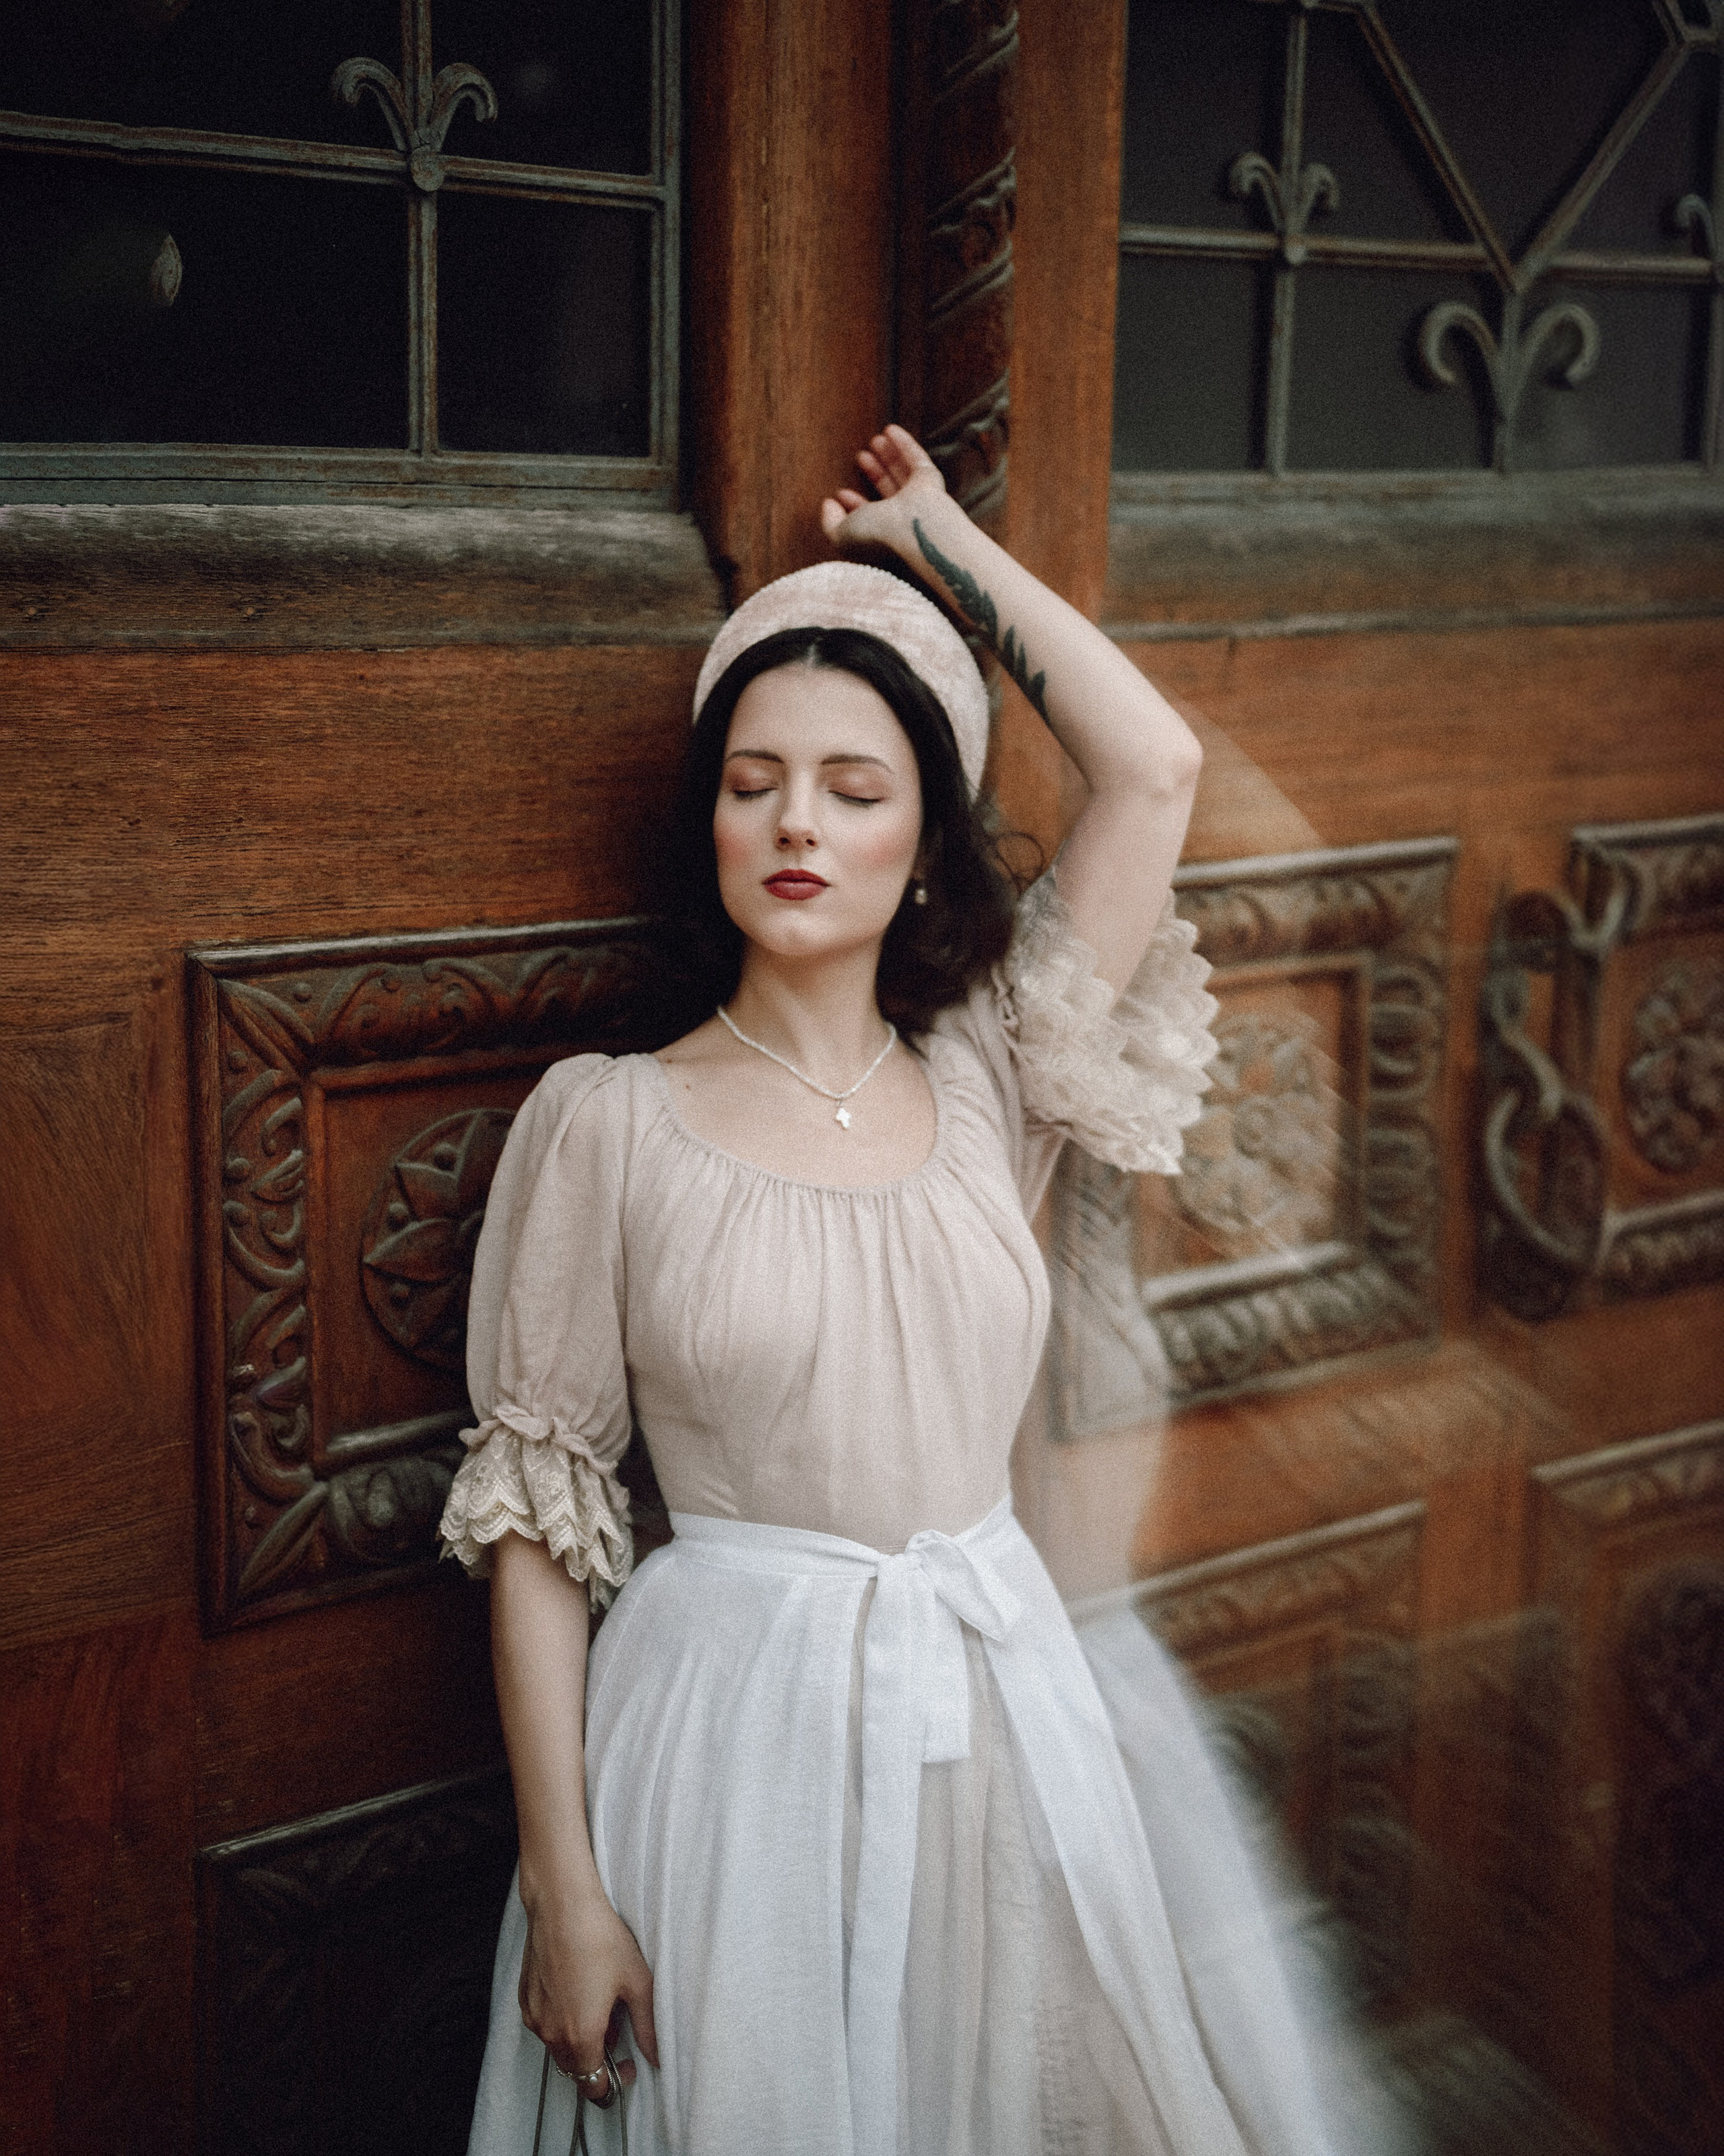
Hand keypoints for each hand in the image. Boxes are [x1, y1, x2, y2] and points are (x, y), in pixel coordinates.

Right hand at [518, 1884, 658, 2093]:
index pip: (592, 2085)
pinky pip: (544, 2025)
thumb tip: (656, 2056)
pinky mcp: (525, 1998)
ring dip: (578, 2041)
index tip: (627, 2066)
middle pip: (574, 2069)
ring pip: (557, 2047)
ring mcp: (534, 2016)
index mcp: (581, 2035)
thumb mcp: (637, 1982)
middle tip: (618, 2033)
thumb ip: (648, 2026)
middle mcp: (552, 2032)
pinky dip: (560, 2021)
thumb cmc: (600, 1938)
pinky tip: (578, 1993)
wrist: (562, 1904)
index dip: (612, 2083)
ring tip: (600, 2007)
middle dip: (597, 2061)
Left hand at [819, 423, 954, 555]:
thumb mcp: (842, 534)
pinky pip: (917, 457)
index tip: (840, 493)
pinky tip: (891, 429)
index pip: (870, 516)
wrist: (910, 528)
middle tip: (861, 456)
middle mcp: (904, 517)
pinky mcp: (930, 479)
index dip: (855, 504)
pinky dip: (905, 443)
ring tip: (874, 439)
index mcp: (886, 534)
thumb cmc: (878, 534)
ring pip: (902, 472)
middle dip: (874, 472)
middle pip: (888, 489)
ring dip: (889, 455)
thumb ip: (830, 522)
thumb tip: (828, 504)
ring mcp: (920, 499)